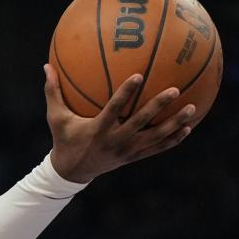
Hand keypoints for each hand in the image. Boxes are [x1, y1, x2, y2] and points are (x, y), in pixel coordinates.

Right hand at [43, 64, 194, 182]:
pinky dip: (172, 140)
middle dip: (158, 107)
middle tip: (175, 90)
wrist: (72, 172)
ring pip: (155, 138)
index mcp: (98, 130)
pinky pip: (157, 148)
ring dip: (174, 124)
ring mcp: (127, 151)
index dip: (126, 93)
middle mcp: (115, 141)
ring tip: (192, 109)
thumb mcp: (56, 117)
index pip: (114, 109)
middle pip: (141, 124)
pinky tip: (188, 129)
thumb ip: (53, 91)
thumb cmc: (64, 139)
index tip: (138, 76)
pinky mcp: (133, 158)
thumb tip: (46, 65)